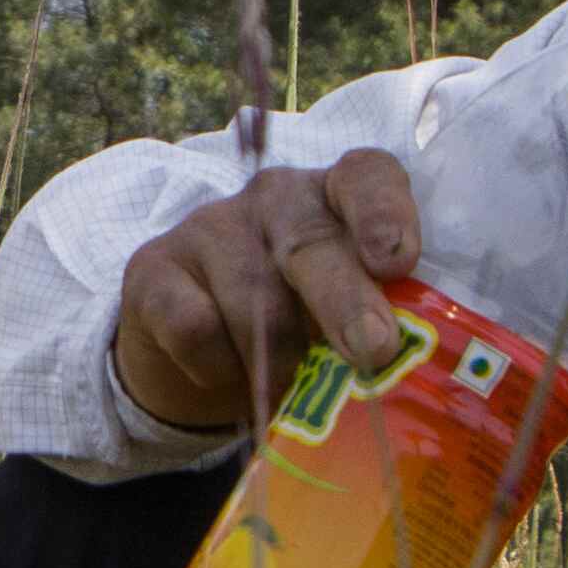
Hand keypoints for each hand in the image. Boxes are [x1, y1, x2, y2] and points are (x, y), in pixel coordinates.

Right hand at [112, 153, 425, 438]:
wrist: (194, 344)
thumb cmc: (297, 324)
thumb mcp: (346, 315)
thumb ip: (382, 321)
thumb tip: (415, 369)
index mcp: (335, 197)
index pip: (366, 176)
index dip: (383, 212)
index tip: (397, 261)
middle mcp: (276, 197)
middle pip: (310, 242)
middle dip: (344, 301)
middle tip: (373, 350)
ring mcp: (210, 226)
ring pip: (253, 302)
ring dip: (280, 363)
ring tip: (290, 391)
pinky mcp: (153, 268)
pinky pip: (195, 327)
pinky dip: (220, 369)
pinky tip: (226, 374)